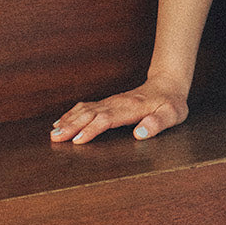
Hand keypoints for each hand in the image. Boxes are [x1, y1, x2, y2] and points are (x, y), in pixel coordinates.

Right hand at [49, 79, 188, 144]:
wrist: (168, 84)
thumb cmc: (171, 103)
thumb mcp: (172, 114)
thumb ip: (158, 123)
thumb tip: (140, 133)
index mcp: (131, 107)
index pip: (108, 118)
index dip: (92, 129)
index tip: (78, 140)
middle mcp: (117, 103)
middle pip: (91, 113)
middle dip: (72, 125)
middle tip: (55, 138)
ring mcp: (111, 101)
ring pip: (86, 109)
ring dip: (69, 120)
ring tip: (53, 132)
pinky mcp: (108, 102)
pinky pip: (86, 106)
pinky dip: (72, 113)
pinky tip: (61, 121)